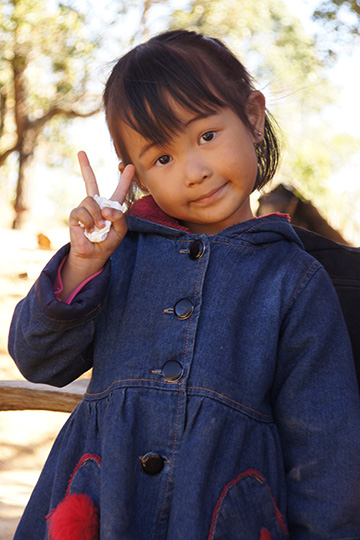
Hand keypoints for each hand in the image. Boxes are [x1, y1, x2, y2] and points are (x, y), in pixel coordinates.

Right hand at [59, 151, 134, 298]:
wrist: (93, 255)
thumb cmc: (107, 243)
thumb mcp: (120, 231)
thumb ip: (119, 218)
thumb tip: (106, 209)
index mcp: (111, 207)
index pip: (119, 191)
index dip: (125, 179)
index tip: (130, 166)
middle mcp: (96, 204)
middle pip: (90, 182)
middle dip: (85, 166)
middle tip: (80, 152)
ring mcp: (85, 208)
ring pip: (91, 201)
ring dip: (97, 217)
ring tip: (98, 229)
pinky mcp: (75, 215)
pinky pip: (82, 212)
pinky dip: (88, 222)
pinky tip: (88, 230)